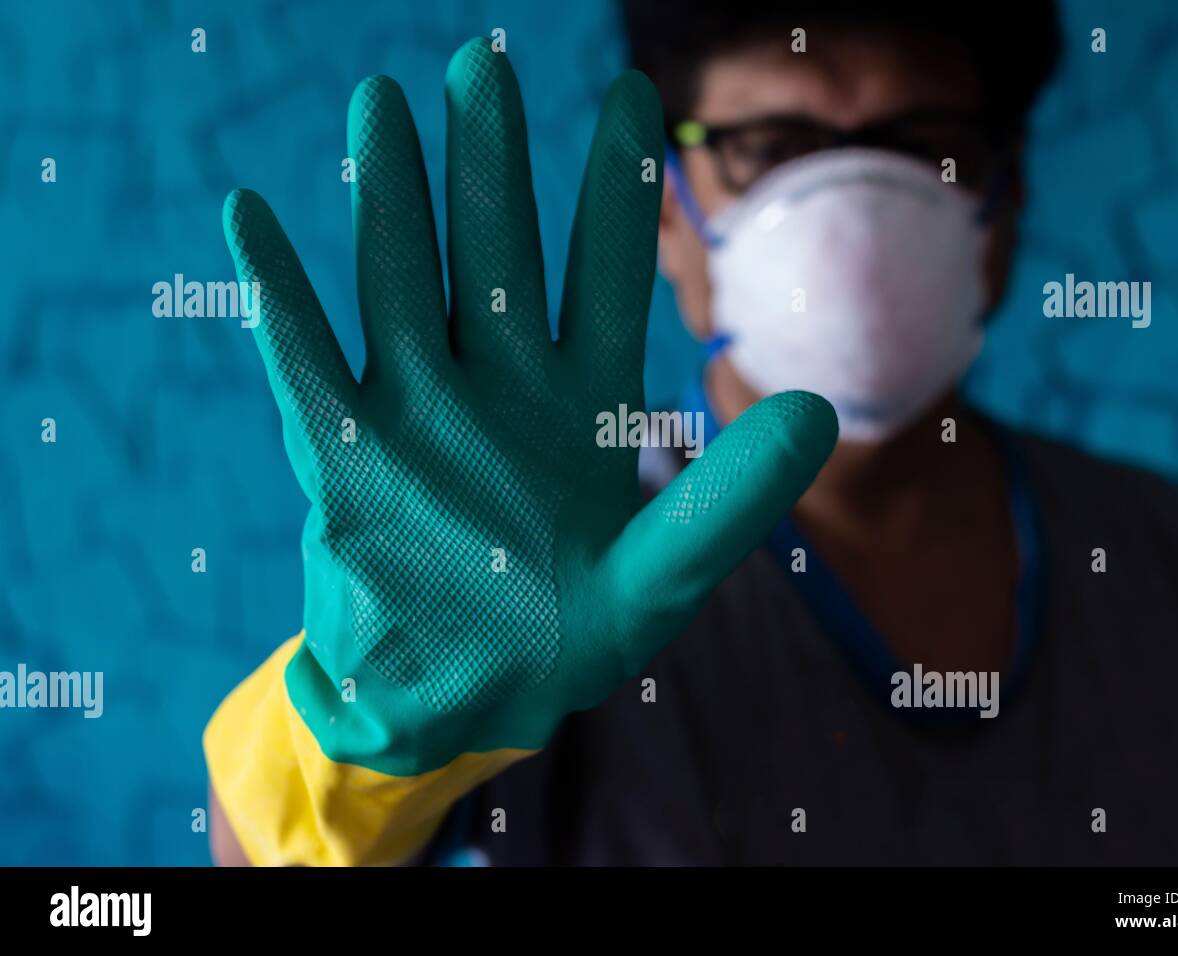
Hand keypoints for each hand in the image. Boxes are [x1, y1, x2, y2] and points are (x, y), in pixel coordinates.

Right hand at [223, 37, 836, 775]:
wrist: (457, 706)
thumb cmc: (566, 643)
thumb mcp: (662, 580)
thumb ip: (730, 500)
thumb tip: (815, 410)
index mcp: (585, 407)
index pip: (610, 274)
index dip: (619, 187)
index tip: (630, 95)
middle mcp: (501, 391)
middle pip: (495, 253)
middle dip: (489, 162)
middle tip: (483, 63)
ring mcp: (419, 414)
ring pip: (401, 282)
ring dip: (387, 197)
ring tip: (379, 103)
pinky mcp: (343, 457)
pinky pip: (304, 363)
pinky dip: (279, 296)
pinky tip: (251, 217)